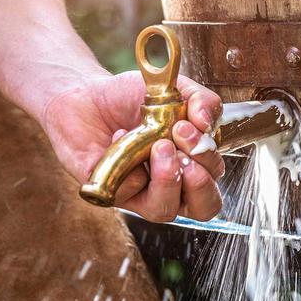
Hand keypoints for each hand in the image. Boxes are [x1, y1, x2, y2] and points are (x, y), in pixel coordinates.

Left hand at [41, 71, 224, 222]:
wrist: (87, 95)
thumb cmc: (131, 98)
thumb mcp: (173, 90)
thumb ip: (200, 99)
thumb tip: (207, 122)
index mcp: (190, 164)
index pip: (214, 180)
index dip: (209, 161)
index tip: (189, 129)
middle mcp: (169, 184)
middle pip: (202, 208)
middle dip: (199, 182)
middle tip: (180, 149)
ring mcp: (139, 193)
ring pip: (163, 210)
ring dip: (167, 180)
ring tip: (158, 147)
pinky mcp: (110, 192)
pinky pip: (126, 192)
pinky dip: (126, 162)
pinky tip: (119, 135)